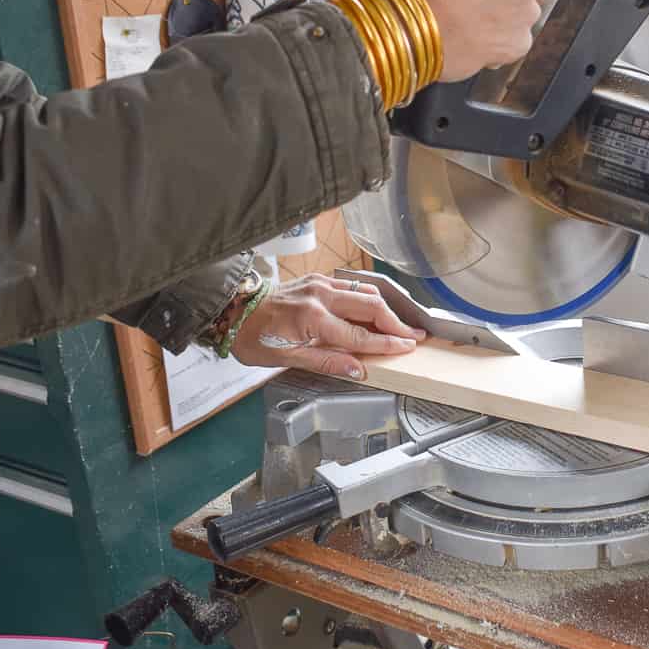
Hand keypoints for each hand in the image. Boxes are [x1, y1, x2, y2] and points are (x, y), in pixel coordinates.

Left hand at [232, 273, 426, 379]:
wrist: (232, 311)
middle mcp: (321, 297)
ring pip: (364, 291)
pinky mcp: (318, 279)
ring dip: (386, 308)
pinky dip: (368, 298)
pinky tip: (375, 310)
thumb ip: (327, 362)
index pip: (360, 334)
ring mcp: (320, 284)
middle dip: (396, 322)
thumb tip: (360, 369)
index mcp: (313, 319)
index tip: (407, 347)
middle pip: (371, 306)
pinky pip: (351, 286)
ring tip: (401, 324)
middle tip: (415, 335)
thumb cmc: (255, 338)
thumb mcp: (287, 358)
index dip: (387, 343)